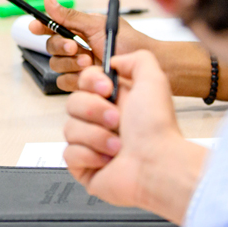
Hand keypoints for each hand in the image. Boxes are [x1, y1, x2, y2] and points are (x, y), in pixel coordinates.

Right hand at [30, 0, 153, 91]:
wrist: (145, 68)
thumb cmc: (128, 43)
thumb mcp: (98, 25)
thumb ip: (70, 16)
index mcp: (78, 30)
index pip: (52, 27)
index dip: (41, 26)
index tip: (35, 27)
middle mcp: (76, 48)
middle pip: (50, 47)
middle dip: (61, 47)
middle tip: (76, 47)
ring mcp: (78, 67)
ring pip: (56, 65)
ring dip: (70, 63)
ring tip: (89, 62)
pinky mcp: (82, 84)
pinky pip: (64, 83)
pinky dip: (75, 79)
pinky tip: (89, 75)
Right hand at [63, 54, 201, 222]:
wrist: (158, 166)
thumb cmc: (157, 129)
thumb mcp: (154, 80)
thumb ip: (137, 59)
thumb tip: (114, 61)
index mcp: (115, 100)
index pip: (84, 81)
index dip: (90, 82)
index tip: (107, 89)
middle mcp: (102, 120)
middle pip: (72, 102)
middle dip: (94, 110)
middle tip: (116, 120)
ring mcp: (92, 144)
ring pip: (69, 129)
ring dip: (96, 136)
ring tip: (118, 145)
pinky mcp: (85, 167)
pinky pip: (69, 153)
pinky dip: (89, 156)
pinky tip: (108, 160)